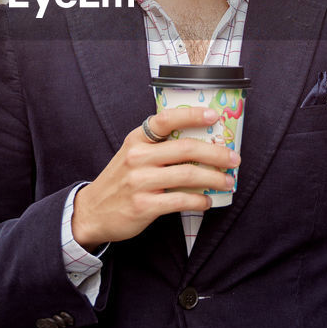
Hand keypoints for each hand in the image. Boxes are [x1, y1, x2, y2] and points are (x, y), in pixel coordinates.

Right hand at [71, 107, 239, 251]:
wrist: (92, 212)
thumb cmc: (120, 181)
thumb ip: (157, 147)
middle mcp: (138, 157)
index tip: (214, 116)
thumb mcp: (132, 155)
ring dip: (214, 178)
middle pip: (185, 149)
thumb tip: (199, 144)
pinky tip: (207, 201)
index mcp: (137, 140)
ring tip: (227, 181)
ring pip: (187, 175)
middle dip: (216, 153)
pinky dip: (199, 200)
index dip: (191, 115)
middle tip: (234, 158)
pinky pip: (181, 200)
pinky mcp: (144, 206)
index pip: (165, 120)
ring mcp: (140, 182)